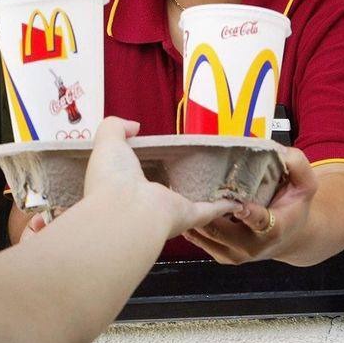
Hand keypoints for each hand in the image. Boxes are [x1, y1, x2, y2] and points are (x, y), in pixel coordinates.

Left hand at [25, 117, 240, 240]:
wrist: (124, 210)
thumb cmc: (112, 176)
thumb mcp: (108, 141)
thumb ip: (116, 127)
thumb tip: (134, 126)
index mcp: (125, 186)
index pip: (137, 175)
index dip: (146, 164)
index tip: (160, 152)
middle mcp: (145, 202)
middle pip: (164, 189)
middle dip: (176, 178)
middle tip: (194, 162)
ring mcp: (168, 211)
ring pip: (189, 201)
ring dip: (203, 193)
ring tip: (218, 179)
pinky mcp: (188, 216)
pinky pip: (209, 210)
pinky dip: (223, 206)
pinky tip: (236, 199)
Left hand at [183, 147, 317, 263]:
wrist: (290, 237)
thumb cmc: (293, 205)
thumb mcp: (304, 183)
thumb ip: (297, 164)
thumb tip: (279, 151)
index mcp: (274, 228)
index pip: (260, 223)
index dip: (248, 214)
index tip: (238, 205)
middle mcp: (253, 246)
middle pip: (220, 230)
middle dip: (205, 209)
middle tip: (191, 187)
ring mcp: (235, 254)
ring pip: (205, 235)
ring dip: (193, 215)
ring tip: (182, 193)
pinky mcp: (221, 256)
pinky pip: (199, 240)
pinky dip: (191, 223)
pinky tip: (185, 204)